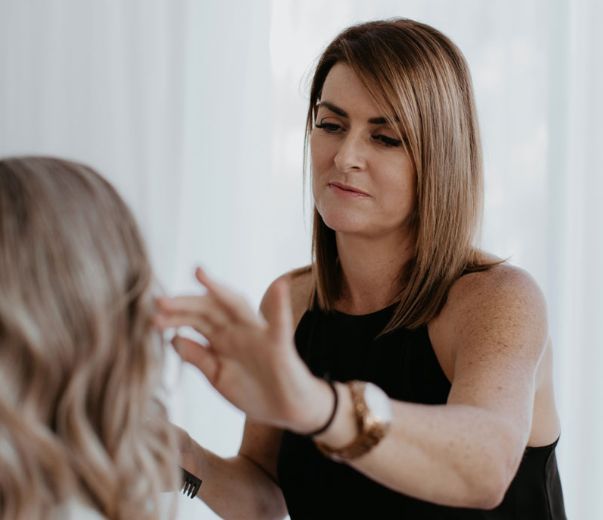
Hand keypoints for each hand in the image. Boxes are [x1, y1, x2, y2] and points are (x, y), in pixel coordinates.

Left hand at [155, 268, 322, 430]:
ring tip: (200, 274)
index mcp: (222, 338)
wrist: (287, 412)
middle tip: (159, 301)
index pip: (195, 319)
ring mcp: (258, 335)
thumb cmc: (254, 391)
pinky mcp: (280, 345)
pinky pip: (281, 324)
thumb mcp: (218, 377)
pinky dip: (281, 305)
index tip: (151, 315)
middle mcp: (238, 330)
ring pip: (237, 307)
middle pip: (209, 309)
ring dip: (219, 290)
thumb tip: (173, 339)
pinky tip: (279, 286)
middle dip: (184, 304)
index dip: (174, 316)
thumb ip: (198, 358)